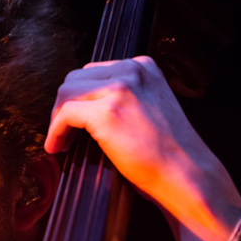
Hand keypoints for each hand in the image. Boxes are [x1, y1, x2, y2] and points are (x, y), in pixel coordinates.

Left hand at [45, 56, 240, 240]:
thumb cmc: (169, 152)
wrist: (186, 174)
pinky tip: (57, 147)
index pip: (95, 71)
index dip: (80, 97)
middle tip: (65, 132)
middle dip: (65, 105)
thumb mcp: (150, 107)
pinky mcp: (107, 112)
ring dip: (57, 117)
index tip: (75, 119)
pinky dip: (55, 131)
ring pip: (66, 92)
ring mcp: (120, 88)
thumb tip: (89, 106)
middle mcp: (132, 70)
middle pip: (76, 78)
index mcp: (144, 66)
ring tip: (62, 141)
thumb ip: (126, 97)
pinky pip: (64, 114)